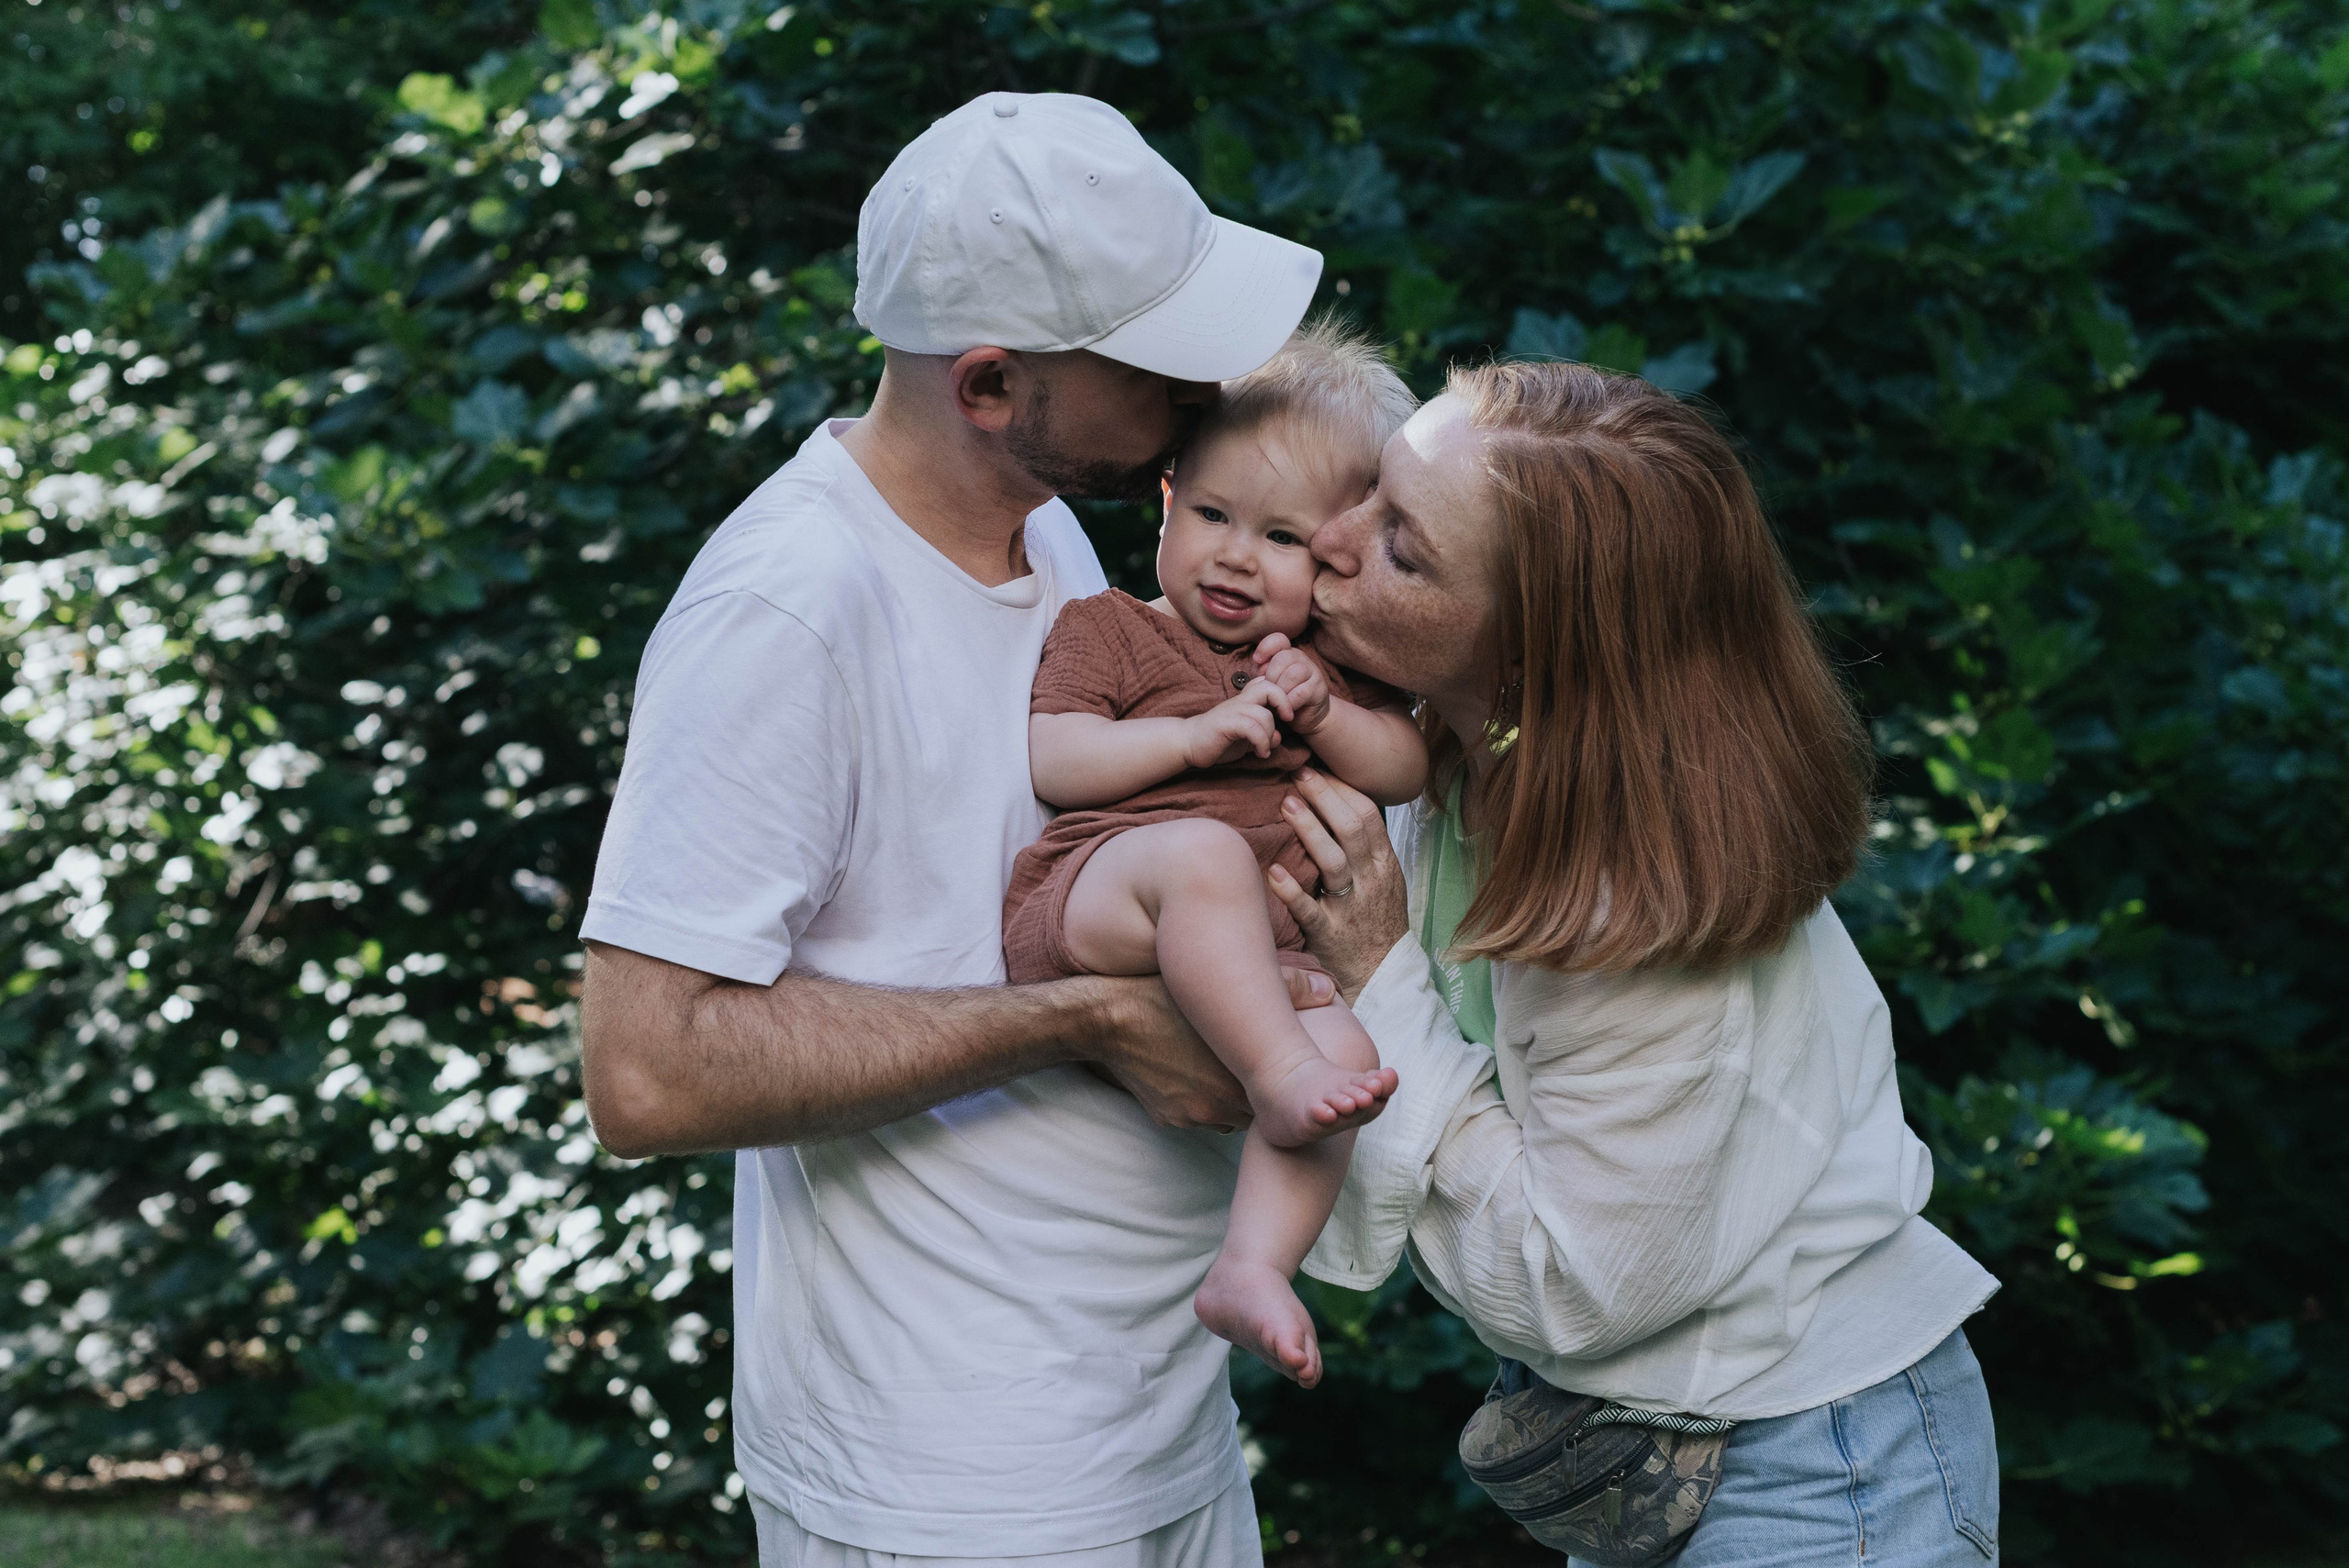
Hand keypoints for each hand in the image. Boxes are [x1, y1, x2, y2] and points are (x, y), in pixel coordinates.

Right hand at [1087, 968, 1334, 1131]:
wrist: (1107, 1019)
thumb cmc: (1167, 997)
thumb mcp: (1226, 985)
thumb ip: (1286, 987)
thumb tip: (1330, 989)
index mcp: (1241, 1071)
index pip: (1280, 1089)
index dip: (1283, 1076)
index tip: (1282, 1063)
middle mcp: (1221, 1102)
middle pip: (1256, 1104)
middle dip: (1257, 1088)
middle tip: (1253, 1064)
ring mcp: (1193, 1115)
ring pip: (1228, 1114)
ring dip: (1229, 1096)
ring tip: (1220, 1066)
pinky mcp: (1170, 1119)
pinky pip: (1198, 1116)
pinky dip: (1200, 1099)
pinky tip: (1191, 1072)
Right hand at [1180, 679, 1294, 767]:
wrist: (1188, 743)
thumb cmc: (1217, 739)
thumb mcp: (1245, 737)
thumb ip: (1262, 735)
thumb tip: (1279, 737)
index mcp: (1245, 700)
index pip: (1267, 682)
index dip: (1282, 694)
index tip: (1286, 714)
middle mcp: (1240, 701)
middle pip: (1269, 687)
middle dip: (1284, 702)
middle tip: (1286, 720)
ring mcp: (1232, 711)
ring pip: (1263, 714)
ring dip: (1270, 735)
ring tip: (1265, 750)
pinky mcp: (1225, 724)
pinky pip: (1252, 728)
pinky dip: (1261, 742)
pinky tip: (1260, 753)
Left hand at [1252, 633, 1332, 734]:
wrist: (1305, 715)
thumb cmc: (1282, 696)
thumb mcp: (1267, 682)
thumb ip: (1261, 671)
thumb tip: (1260, 666)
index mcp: (1286, 653)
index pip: (1278, 639)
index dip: (1265, 648)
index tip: (1257, 661)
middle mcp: (1300, 659)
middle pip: (1282, 658)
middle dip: (1271, 677)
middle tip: (1270, 691)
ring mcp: (1312, 672)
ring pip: (1292, 674)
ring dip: (1281, 690)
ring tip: (1278, 701)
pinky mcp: (1319, 689)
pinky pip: (1300, 692)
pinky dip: (1290, 702)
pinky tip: (1287, 708)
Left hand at [1267, 768, 1409, 1000]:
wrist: (1381, 974)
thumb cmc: (1375, 918)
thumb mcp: (1381, 878)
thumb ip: (1363, 844)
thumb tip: (1335, 800)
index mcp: (1383, 863)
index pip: (1368, 815)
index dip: (1343, 789)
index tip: (1318, 768)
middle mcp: (1370, 881)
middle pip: (1352, 829)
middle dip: (1326, 798)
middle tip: (1298, 773)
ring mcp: (1351, 907)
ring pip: (1333, 862)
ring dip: (1309, 830)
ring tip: (1286, 803)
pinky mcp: (1329, 934)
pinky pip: (1310, 909)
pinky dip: (1291, 890)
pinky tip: (1273, 871)